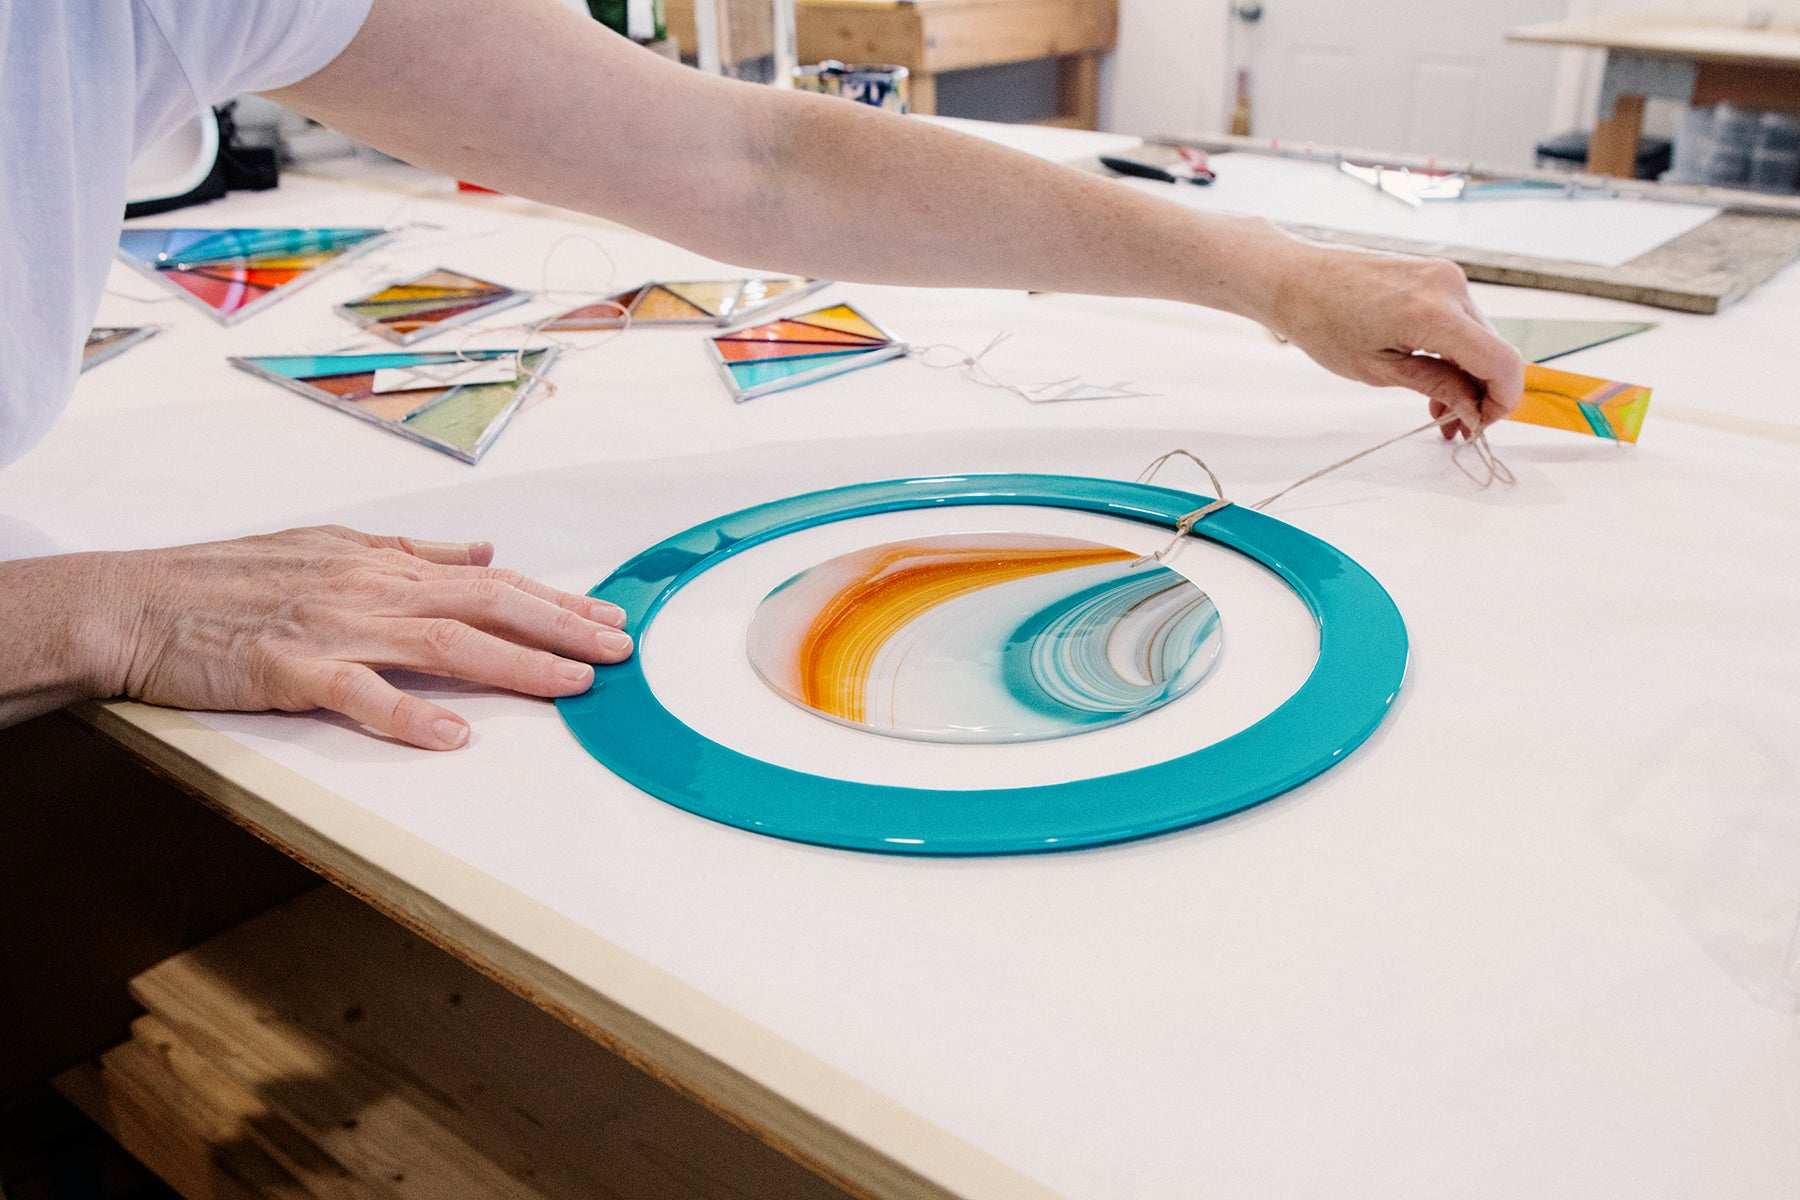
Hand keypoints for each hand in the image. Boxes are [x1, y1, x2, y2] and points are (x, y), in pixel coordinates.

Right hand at [80, 525, 630, 748]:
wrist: (130, 602)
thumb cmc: (223, 579)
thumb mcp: (327, 546)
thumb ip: (410, 551)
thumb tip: (483, 550)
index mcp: (380, 563)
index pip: (489, 580)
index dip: (554, 601)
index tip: (607, 617)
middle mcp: (369, 588)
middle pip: (486, 606)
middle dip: (562, 628)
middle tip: (619, 649)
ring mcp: (333, 629)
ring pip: (445, 644)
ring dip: (516, 665)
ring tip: (573, 684)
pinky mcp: (290, 671)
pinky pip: (360, 695)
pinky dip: (410, 715)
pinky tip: (454, 735)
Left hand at [1259, 241, 1523, 439]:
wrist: (1295, 279)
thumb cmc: (1323, 323)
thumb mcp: (1378, 370)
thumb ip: (1436, 386)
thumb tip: (1473, 409)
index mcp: (1435, 314)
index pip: (1503, 362)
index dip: (1503, 401)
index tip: (1482, 425)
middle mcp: (1450, 287)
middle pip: (1494, 351)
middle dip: (1480, 393)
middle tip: (1453, 427)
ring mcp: (1445, 275)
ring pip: (1479, 337)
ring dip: (1467, 374)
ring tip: (1437, 410)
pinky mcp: (1436, 273)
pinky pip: (1461, 319)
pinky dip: (1454, 350)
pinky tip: (1433, 375)